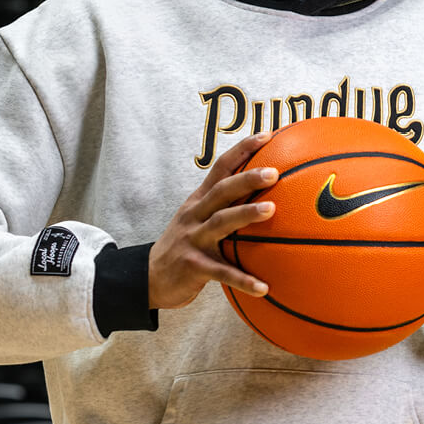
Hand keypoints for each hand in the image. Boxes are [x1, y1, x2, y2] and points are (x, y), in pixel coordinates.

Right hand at [147, 131, 276, 308]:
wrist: (148, 277)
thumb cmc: (185, 246)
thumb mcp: (199, 220)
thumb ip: (226, 207)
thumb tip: (269, 196)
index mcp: (199, 201)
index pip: (221, 168)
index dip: (243, 150)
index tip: (268, 135)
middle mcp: (195, 215)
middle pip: (222, 191)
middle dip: (247, 178)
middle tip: (274, 172)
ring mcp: (193, 240)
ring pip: (221, 223)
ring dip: (246, 214)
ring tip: (272, 209)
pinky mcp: (193, 267)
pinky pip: (222, 273)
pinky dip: (242, 280)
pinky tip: (264, 287)